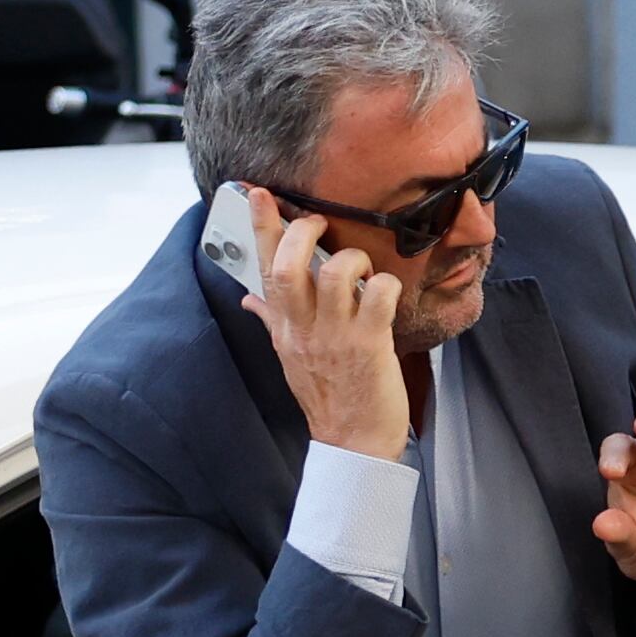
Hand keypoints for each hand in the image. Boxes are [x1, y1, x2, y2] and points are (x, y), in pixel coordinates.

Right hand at [237, 186, 408, 458]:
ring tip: (361, 269)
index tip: (257, 194)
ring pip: (335, 273)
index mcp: (284, 327)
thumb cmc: (327, 396)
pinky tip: (386, 292)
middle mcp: (304, 328)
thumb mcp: (289, 356)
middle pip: (289, 265)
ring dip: (352, 258)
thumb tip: (249, 297)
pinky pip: (377, 296)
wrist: (353, 442)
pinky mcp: (370, 344)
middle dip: (301, 232)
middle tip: (318, 224)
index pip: (263, 270)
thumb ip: (271, 320)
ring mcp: (337, 335)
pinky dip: (385, 285)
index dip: (260, 227)